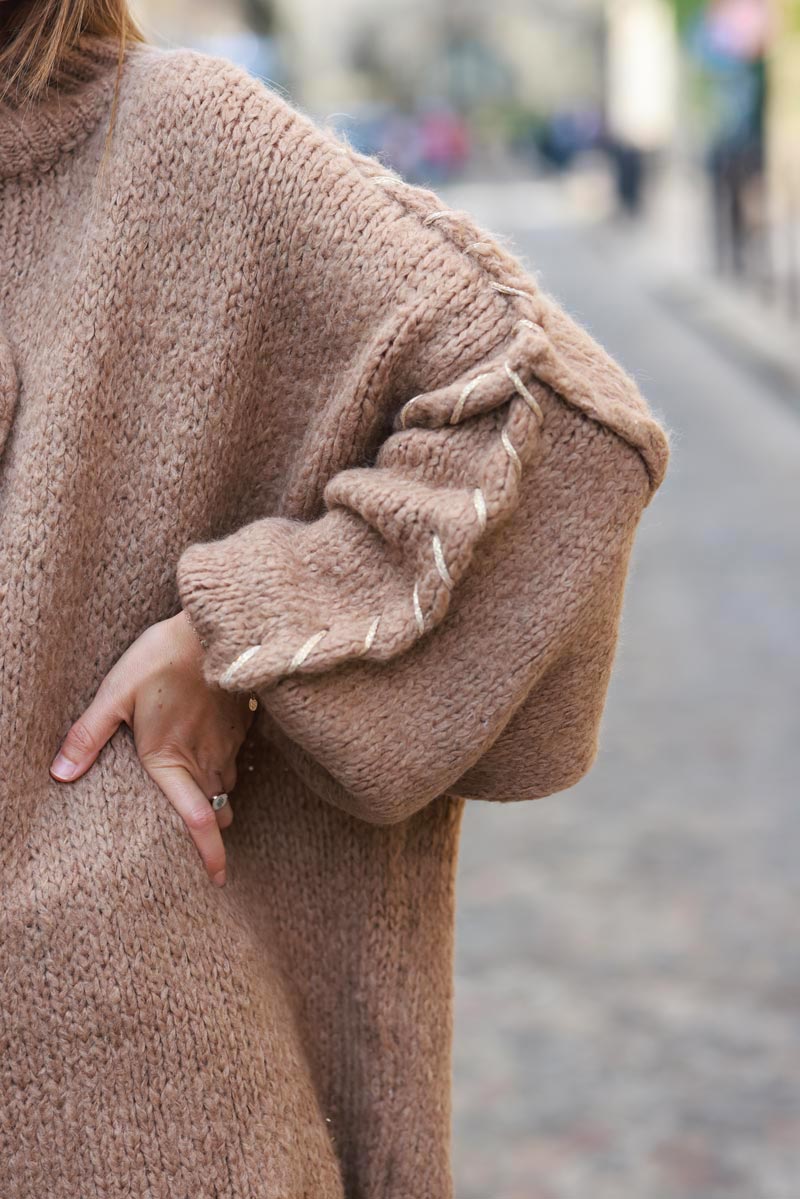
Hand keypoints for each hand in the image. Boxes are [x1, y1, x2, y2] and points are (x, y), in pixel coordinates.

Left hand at [49, 610, 255, 886]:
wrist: (220, 629)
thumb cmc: (164, 658)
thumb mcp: (116, 693)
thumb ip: (88, 735)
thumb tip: (59, 774)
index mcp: (170, 759)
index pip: (196, 821)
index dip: (208, 854)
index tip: (216, 878)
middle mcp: (205, 759)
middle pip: (217, 812)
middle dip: (211, 829)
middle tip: (202, 838)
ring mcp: (227, 744)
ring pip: (227, 788)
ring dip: (217, 798)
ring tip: (201, 797)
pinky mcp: (241, 727)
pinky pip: (235, 762)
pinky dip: (223, 769)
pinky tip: (209, 753)